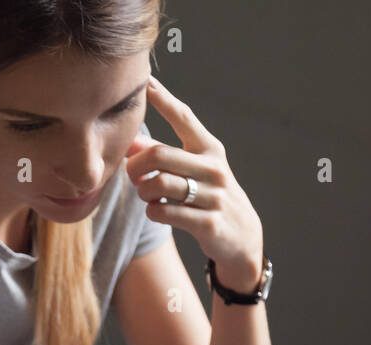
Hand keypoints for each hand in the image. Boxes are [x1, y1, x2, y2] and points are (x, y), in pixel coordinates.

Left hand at [125, 75, 264, 290]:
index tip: (146, 82)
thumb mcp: (193, 171)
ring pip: (159, 185)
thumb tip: (130, 142)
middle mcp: (213, 168)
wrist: (241, 237)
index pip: (184, 117)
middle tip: (132, 174)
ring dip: (143, 191)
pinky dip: (152, 211)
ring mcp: (213, 196)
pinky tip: (156, 210)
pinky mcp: (207, 223)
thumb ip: (163, 155)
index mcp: (210, 149)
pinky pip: (164, 212)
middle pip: (159, 155)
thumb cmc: (208, 196)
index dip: (163, 99)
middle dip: (135, 165)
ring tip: (146, 195)